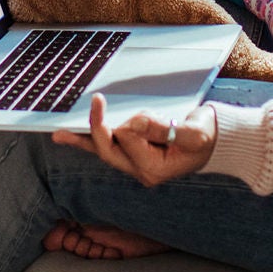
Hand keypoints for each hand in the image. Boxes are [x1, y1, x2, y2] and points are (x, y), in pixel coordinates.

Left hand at [52, 94, 216, 185]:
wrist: (215, 143)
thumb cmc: (206, 137)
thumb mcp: (193, 133)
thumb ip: (165, 129)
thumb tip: (134, 121)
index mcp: (153, 169)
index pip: (130, 140)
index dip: (134, 123)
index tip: (147, 114)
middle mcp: (140, 170)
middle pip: (108, 150)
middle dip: (98, 126)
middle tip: (96, 101)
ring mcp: (134, 164)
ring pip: (102, 150)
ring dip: (81, 139)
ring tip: (57, 133)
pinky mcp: (132, 154)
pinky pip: (106, 147)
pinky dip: (87, 140)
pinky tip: (68, 136)